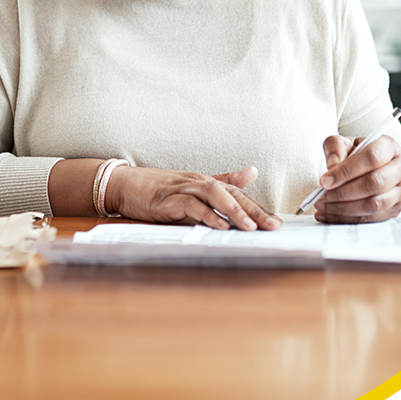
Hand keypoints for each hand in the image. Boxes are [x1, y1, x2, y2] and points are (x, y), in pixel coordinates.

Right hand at [105, 165, 280, 230]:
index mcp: (206, 182)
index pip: (237, 194)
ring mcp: (183, 189)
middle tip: (272, 226)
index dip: (257, 207)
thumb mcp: (193, 188)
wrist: (125, 185)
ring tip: (250, 228)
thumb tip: (252, 172)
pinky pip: (191, 205)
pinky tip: (219, 225)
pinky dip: (206, 215)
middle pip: (232, 194)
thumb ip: (222, 182)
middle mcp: (198, 183)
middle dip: (254, 211)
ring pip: (215, 195)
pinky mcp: (168, 199)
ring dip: (234, 211)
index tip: (275, 222)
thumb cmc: (158, 189)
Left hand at [313, 135, 400, 223]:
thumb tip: (332, 166)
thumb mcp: (345, 143)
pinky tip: (328, 215)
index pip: (371, 158)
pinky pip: (372, 219)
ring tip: (322, 205)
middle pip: (374, 183)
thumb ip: (336, 148)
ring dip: (344, 208)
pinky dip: (347, 219)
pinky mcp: (396, 209)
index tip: (324, 181)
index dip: (346, 171)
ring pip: (375, 204)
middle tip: (321, 196)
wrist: (376, 167)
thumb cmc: (358, 154)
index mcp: (389, 147)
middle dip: (343, 192)